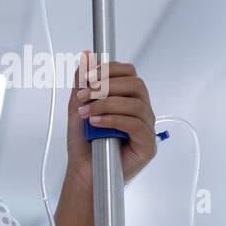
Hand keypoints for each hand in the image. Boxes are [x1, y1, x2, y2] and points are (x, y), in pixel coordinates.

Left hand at [65, 49, 157, 195]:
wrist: (83, 171)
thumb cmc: (84, 142)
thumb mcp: (78, 105)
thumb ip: (83, 81)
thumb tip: (87, 54)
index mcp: (128, 98)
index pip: (128, 73)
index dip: (109, 70)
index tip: (88, 76)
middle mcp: (141, 111)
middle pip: (136, 84)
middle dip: (107, 86)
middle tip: (84, 95)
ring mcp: (146, 128)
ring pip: (136, 104)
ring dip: (106, 104)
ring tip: (86, 113)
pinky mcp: (147, 145)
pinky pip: (135, 125)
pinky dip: (113, 120)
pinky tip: (96, 123)